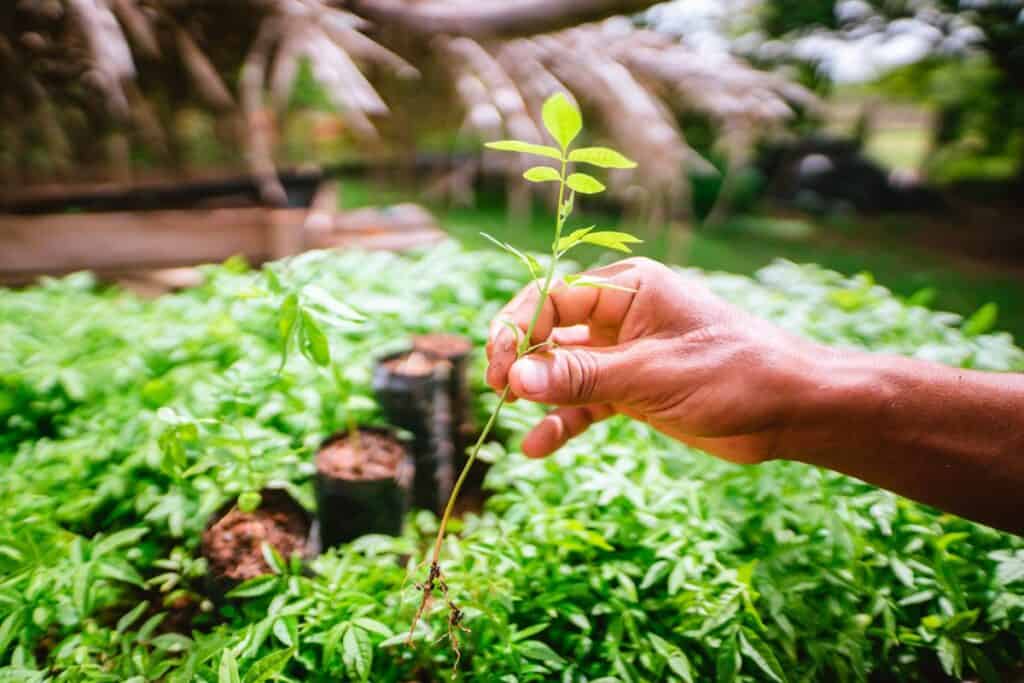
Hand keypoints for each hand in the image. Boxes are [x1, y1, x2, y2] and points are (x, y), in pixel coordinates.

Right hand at [486, 257, 823, 463]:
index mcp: (627, 288)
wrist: (789, 410)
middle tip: (496, 388)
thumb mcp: (649, 374)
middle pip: (552, 329)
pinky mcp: (635, 390)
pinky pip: (587, 401)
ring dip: (538, 391)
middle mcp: (622, 315)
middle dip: (521, 358)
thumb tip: (514, 377)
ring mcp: (627, 354)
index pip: (554, 297)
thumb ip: (580, 375)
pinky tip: (537, 447)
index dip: (519, 328)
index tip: (497, 365)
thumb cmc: (729, 373)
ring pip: (565, 368)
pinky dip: (564, 421)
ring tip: (508, 415)